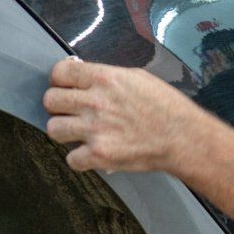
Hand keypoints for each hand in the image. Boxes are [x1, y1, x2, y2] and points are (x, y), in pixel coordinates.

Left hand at [43, 57, 208, 173]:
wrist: (183, 138)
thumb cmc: (165, 106)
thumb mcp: (136, 78)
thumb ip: (106, 77)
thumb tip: (83, 78)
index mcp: (104, 79)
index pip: (59, 73)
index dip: (59, 81)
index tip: (66, 88)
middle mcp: (95, 102)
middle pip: (50, 101)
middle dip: (59, 106)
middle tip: (72, 112)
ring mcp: (95, 130)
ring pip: (53, 129)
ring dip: (64, 132)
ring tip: (79, 134)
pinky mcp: (100, 155)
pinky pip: (71, 159)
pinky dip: (80, 159)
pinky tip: (92, 154)